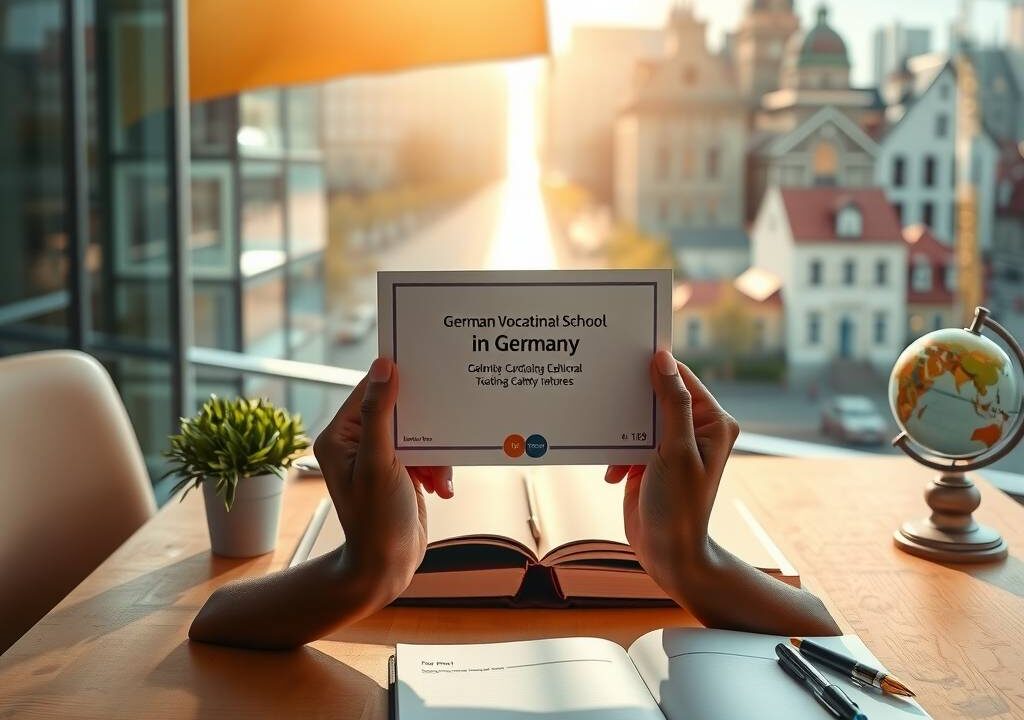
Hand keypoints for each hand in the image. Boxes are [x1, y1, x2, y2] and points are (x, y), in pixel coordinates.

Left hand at [313, 357, 453, 604]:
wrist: (388, 566)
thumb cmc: (376, 518)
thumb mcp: (379, 462)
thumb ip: (380, 413)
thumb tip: (383, 366)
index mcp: (340, 436)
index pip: (369, 391)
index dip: (397, 381)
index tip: (425, 370)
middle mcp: (356, 444)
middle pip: (398, 411)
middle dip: (424, 427)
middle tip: (441, 432)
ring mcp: (379, 458)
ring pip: (418, 434)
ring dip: (434, 455)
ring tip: (436, 477)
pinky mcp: (399, 472)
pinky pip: (425, 455)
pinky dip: (437, 469)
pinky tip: (440, 488)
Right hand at [605, 350, 738, 595]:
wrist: (667, 553)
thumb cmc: (680, 505)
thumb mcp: (676, 450)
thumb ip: (671, 403)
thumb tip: (663, 360)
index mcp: (713, 422)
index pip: (682, 379)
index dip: (656, 366)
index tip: (627, 354)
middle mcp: (695, 429)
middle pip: (657, 396)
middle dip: (632, 401)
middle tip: (608, 392)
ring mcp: (672, 445)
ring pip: (638, 418)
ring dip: (622, 431)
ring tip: (613, 446)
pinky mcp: (650, 460)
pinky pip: (628, 442)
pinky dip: (617, 454)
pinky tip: (614, 475)